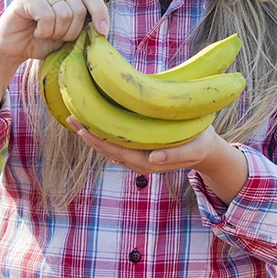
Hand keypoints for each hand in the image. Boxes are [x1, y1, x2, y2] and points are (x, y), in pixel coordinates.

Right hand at [0, 0, 108, 65]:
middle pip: (79, 9)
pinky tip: (35, 30)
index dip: (100, 14)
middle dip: (70, 31)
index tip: (103, 32)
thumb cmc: (43, 39)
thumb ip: (84, 24)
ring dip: (55, 32)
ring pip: (64, 14)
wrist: (15, 47)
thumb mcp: (69, 32)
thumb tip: (103, 27)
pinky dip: (43, 30)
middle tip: (55, 35)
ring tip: (44, 32)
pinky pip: (47, 16)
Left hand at [67, 119, 249, 203]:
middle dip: (88, 134)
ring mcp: (137, 155)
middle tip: (70, 116)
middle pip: (106, 148)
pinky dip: (104, 129)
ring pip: (109, 144)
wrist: (206, 150)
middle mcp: (137, 161)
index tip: (82, 127)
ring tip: (76, 115)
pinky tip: (96, 117)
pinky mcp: (139, 147)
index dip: (97, 140)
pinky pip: (116, 140)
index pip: (115, 150)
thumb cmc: (199, 145)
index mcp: (147, 162)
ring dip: (93, 131)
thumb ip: (174, 155)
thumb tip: (153, 159)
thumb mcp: (193, 149)